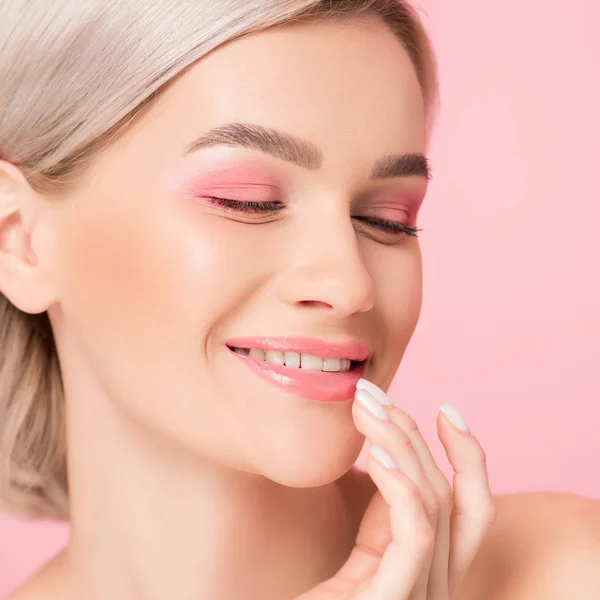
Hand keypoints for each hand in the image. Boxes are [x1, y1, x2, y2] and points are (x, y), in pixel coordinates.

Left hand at [296, 379, 495, 599]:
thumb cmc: (320, 596)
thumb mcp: (364, 550)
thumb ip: (386, 512)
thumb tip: (390, 448)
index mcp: (431, 570)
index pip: (472, 509)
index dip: (469, 456)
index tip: (446, 408)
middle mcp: (436, 587)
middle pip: (450, 494)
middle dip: (414, 434)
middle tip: (372, 395)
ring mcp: (420, 598)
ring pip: (434, 504)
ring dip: (403, 445)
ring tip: (367, 408)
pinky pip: (414, 538)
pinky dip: (403, 489)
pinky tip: (380, 457)